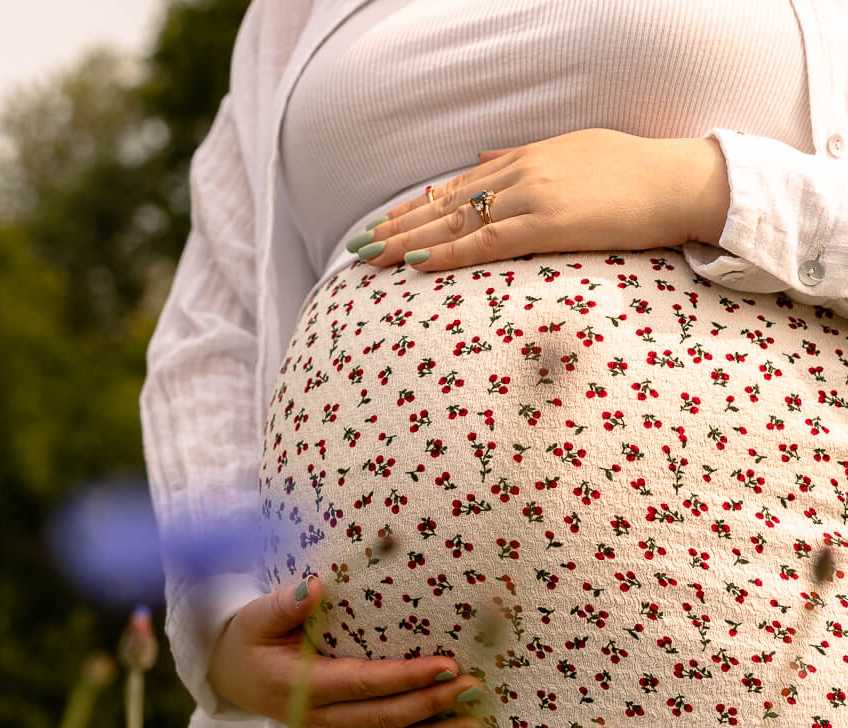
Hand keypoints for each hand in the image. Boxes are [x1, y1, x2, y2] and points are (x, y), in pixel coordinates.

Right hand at [206, 576, 486, 727]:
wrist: (230, 676)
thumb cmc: (250, 639)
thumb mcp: (258, 617)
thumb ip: (286, 603)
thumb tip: (317, 585)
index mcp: (302, 686)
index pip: (364, 682)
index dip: (407, 677)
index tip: (446, 665)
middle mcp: (320, 718)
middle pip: (386, 716)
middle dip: (433, 704)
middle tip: (472, 687)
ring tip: (474, 726)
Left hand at [353, 130, 729, 272]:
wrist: (678, 180)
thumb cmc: (636, 176)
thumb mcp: (575, 154)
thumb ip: (527, 161)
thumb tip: (484, 161)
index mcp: (527, 158)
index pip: (458, 188)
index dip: (417, 209)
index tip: (384, 226)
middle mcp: (521, 172)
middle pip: (445, 205)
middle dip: (397, 227)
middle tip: (357, 247)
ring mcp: (532, 195)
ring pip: (454, 223)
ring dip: (406, 242)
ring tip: (368, 259)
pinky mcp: (548, 223)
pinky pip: (485, 243)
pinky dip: (446, 255)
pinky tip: (413, 265)